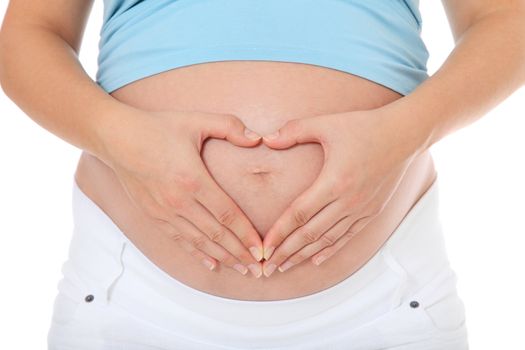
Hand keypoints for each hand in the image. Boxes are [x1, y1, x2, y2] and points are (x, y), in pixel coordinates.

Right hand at [98, 108, 264, 277]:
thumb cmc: (158, 127)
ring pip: (199, 242)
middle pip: (216, 234)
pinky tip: (211, 264)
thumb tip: (258, 139)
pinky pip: (179, 240)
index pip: (227, 215)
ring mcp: (164, 211)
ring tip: (242, 270)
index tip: (262, 249)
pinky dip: (197, 254)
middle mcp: (179, 201)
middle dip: (240, 253)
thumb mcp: (196, 120)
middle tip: (259, 269)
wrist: (116, 138)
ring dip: (223, 258)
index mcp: (194, 180)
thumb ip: (230, 127)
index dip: (246, 234)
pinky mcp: (153, 215)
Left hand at [260, 108, 422, 276]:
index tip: (263, 248)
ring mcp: (361, 209)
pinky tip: (316, 260)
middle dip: (286, 252)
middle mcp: (347, 201)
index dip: (279, 233)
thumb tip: (266, 139)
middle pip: (310, 234)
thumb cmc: (363, 126)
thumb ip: (293, 131)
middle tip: (267, 267)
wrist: (403, 135)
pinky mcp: (372, 212)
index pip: (299, 214)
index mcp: (333, 181)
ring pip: (327, 240)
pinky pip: (347, 237)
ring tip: (284, 267)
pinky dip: (330, 250)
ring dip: (304, 256)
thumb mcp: (326, 124)